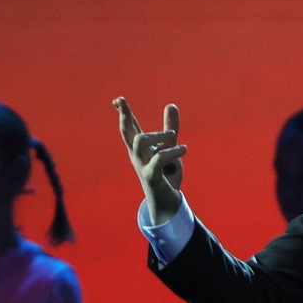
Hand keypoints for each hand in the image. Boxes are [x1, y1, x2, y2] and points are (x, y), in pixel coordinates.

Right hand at [113, 97, 186, 224]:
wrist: (166, 202)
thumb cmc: (166, 174)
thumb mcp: (169, 148)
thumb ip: (170, 128)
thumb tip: (170, 104)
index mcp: (139, 148)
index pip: (129, 127)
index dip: (123, 112)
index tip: (118, 99)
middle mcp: (137, 155)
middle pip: (127, 131)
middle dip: (124, 115)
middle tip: (121, 100)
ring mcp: (141, 164)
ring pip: (139, 141)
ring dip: (157, 134)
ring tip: (173, 135)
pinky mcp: (150, 175)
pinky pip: (158, 159)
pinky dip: (172, 151)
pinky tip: (184, 149)